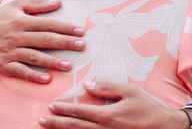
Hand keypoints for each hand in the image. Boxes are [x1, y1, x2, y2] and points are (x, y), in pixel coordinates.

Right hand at [0, 0, 85, 82]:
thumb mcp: (15, 6)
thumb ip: (37, 3)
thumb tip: (58, 2)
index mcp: (22, 21)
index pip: (47, 24)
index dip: (64, 27)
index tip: (81, 31)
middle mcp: (17, 36)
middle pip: (44, 39)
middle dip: (64, 42)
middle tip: (82, 46)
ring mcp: (10, 51)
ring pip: (34, 56)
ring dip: (52, 61)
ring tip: (68, 65)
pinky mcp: (4, 64)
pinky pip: (20, 70)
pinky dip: (33, 75)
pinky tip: (46, 78)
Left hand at [39, 81, 189, 127]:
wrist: (167, 128)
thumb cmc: (148, 109)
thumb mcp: (129, 92)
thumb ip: (107, 87)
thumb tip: (88, 85)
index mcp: (108, 116)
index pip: (79, 112)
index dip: (63, 110)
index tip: (50, 107)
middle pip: (76, 127)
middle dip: (56, 124)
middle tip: (41, 121)